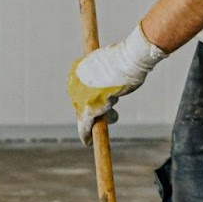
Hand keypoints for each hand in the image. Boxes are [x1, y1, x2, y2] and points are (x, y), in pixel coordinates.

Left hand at [68, 23, 167, 144]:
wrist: (127, 61)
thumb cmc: (125, 59)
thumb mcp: (111, 63)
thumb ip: (104, 72)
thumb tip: (111, 76)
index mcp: (77, 70)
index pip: (81, 91)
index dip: (92, 100)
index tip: (101, 105)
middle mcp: (75, 84)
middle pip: (82, 104)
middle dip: (97, 110)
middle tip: (113, 111)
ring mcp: (80, 97)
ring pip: (88, 115)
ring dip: (103, 118)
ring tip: (115, 115)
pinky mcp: (88, 110)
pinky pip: (85, 126)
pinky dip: (86, 135)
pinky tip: (87, 142)